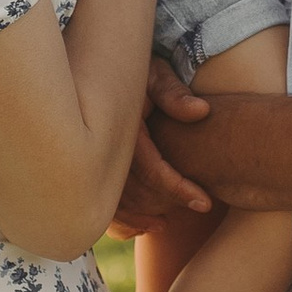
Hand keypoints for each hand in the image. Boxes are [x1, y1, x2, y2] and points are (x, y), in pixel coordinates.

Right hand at [106, 63, 213, 232]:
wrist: (101, 64)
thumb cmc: (134, 68)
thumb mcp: (154, 73)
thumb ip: (174, 93)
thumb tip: (201, 112)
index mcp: (123, 126)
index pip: (152, 168)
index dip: (179, 189)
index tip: (204, 204)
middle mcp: (104, 146)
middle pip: (130, 192)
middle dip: (158, 210)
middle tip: (190, 215)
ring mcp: (90, 157)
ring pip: (109, 202)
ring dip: (135, 219)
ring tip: (161, 225)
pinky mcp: (86, 165)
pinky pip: (95, 200)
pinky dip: (113, 219)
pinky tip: (133, 227)